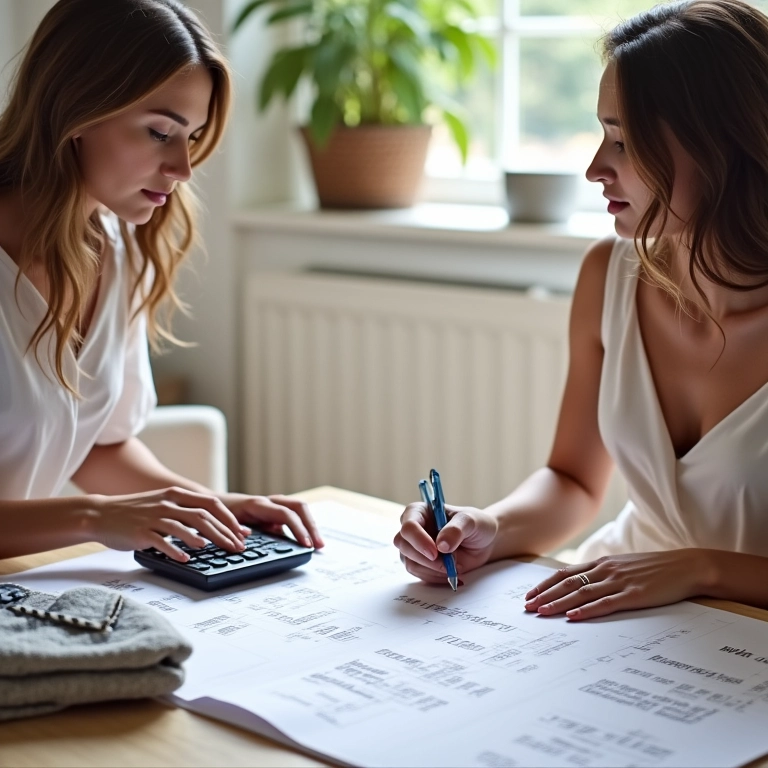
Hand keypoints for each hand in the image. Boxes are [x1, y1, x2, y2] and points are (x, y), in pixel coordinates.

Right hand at [88, 487, 248, 559]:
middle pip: (203, 516)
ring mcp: (154, 517)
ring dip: (204, 539)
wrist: (100, 514)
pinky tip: (186, 559)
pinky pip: (162, 542)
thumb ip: (185, 511)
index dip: (229, 519)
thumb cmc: (135, 512)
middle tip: (237, 547)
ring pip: (186, 527)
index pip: (211, 504)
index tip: (241, 533)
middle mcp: (168, 503)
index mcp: (176, 494)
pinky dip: (176, 550)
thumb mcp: (163, 504)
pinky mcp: (141, 532)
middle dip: (224, 533)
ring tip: (216, 550)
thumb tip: (211, 527)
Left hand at [220, 493, 324, 549]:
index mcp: (258, 505)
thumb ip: (235, 532)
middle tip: (318, 545)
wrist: (210, 504)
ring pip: (298, 510)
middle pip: (299, 507)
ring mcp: (272, 506)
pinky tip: (305, 540)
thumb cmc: (216, 514)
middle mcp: (268, 502)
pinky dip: (302, 527)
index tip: (305, 544)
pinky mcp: (273, 513)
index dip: (297, 529)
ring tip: (316, 544)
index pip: (285, 514)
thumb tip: (247, 543)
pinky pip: (293, 516)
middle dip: (311, 526)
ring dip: (309, 526)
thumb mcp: (223, 525)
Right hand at [394, 502, 497, 583]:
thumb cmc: (475, 525)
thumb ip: (456, 530)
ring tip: (453, 567)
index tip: (435, 552)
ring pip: (410, 562)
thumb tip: (441, 545)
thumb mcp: (470, 522)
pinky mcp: (420, 563)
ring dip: (432, 569)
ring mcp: (415, 546)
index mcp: (420, 511)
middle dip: (424, 558)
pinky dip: (435, 577)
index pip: (408, 526)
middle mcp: (413, 528)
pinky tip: (451, 573)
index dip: (418, 540)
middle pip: (403, 545)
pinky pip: (419, 574)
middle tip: (447, 565)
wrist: (483, 542)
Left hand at [524, 549, 711, 619]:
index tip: (529, 595)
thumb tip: (582, 584)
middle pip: (568, 583)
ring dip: (559, 603)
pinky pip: (606, 604)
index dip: (545, 585)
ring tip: (542, 613)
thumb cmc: (656, 569)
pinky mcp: (635, 595)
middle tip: (527, 607)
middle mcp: (606, 570)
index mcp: (602, 563)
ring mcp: (620, 582)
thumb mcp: (624, 566)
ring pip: (582, 593)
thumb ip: (604, 574)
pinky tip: (574, 616)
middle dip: (545, 595)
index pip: (565, 573)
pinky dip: (588, 610)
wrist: (687, 566)